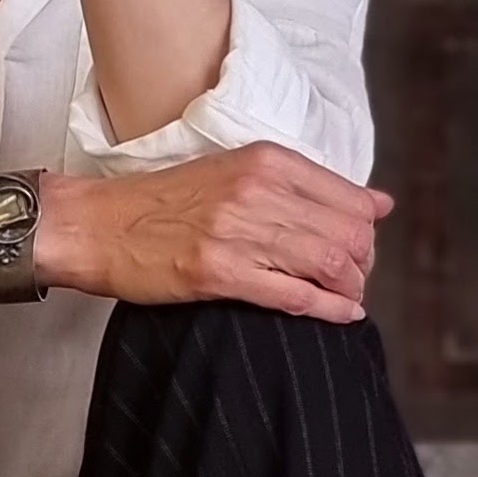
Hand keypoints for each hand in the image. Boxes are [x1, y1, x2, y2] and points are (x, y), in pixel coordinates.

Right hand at [38, 146, 392, 320]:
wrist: (98, 226)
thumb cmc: (163, 204)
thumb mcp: (236, 173)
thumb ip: (305, 187)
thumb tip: (379, 204)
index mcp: (266, 161)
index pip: (350, 197)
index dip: (366, 231)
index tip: (359, 249)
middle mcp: (258, 191)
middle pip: (347, 234)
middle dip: (362, 265)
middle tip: (354, 280)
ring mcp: (239, 232)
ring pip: (328, 263)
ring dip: (350, 289)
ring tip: (346, 299)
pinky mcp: (220, 273)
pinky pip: (295, 295)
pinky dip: (328, 310)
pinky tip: (341, 315)